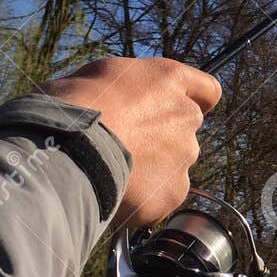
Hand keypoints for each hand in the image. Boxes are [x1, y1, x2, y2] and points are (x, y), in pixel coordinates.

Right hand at [40, 56, 221, 227]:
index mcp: (169, 80)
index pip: (207, 90)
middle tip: (124, 148)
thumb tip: (117, 100)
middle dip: (161, 140)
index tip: (176, 110)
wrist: (69, 151)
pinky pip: (161, 198)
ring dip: (151, 170)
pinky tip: (116, 195)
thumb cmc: (72, 107)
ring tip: (112, 173)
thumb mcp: (97, 76)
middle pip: (184, 131)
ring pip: (174, 166)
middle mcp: (186, 116)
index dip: (195, 101)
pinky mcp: (173, 192)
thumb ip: (126, 89)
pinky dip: (143, 200)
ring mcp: (183, 156)